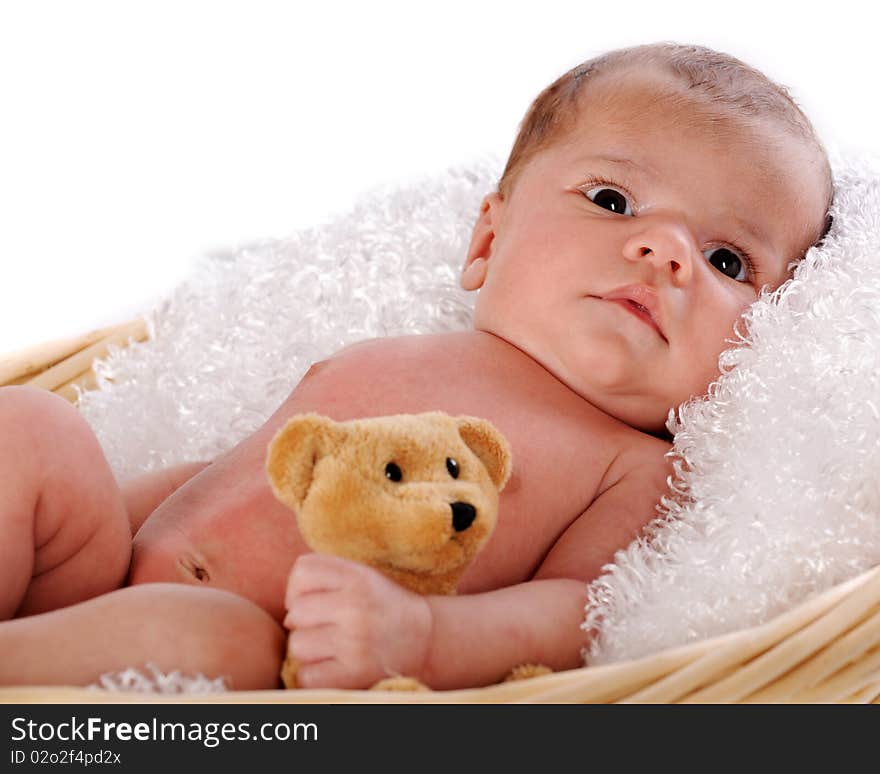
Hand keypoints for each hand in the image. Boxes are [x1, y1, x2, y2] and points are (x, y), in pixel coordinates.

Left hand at [283, 553, 433, 688]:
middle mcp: (355, 605)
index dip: (298, 588)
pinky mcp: (355, 672)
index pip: (301, 571)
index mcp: (357, 577)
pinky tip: (331, 666)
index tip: (313, 600)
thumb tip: (286, 605)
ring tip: (328, 646)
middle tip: (323, 627)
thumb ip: (325, 575)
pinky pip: (307, 675)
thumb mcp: (361, 576)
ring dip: (308, 649)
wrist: (426, 638)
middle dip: (303, 622)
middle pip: (294, 612)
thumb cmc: (382, 606)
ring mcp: (354, 641)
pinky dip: (313, 673)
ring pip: (298, 645)